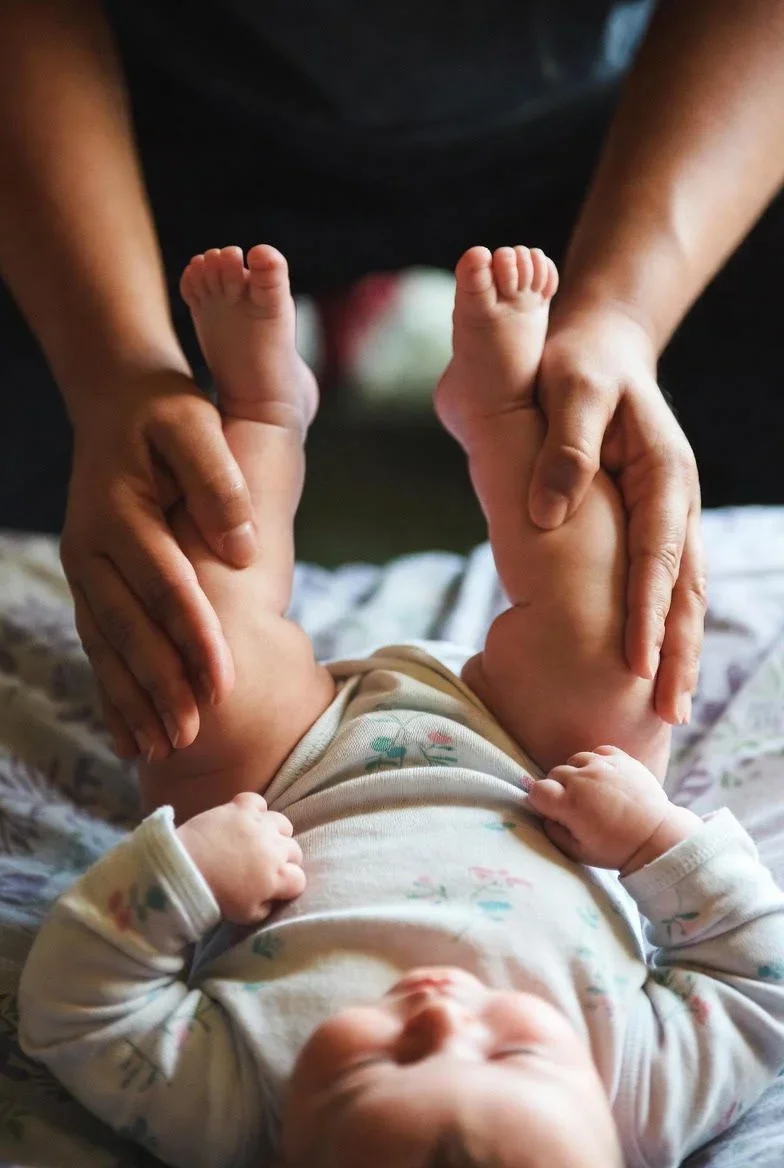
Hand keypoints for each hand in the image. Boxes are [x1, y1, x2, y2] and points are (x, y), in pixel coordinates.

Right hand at [62, 368, 258, 761]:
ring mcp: (84, 570)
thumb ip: (218, 480)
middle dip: (160, 685)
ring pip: (107, 646)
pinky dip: (112, 690)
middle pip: (129, 628)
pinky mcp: (89, 584)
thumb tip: (242, 547)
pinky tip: (128, 733)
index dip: (194, 637)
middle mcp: (92, 548)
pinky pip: (97, 646)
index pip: (165, 586)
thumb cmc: (167, 412)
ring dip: (132, 700)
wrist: (116, 400)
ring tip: (160, 749)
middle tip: (192, 736)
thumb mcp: (194, 424)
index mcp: (121, 513)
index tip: (225, 685)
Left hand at [177, 792, 304, 923]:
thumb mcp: (247, 916)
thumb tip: (273, 897)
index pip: (299, 880)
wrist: (184, 870)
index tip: (275, 888)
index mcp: (278, 877)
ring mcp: (260, 825)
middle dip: (283, 860)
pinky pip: (258, 802)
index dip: (288, 885)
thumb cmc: (216, 896)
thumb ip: (268, 907)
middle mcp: (275, 848)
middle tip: (263, 867)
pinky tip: (247, 820)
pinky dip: (255, 810)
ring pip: (283, 824)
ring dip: (275, 834)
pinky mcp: (242, 808)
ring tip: (259, 841)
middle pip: (294, 850)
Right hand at [527, 745, 698, 872]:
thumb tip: (545, 815)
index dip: (541, 801)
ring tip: (591, 791)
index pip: (537, 790)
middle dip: (560, 789)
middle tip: (576, 806)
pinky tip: (604, 778)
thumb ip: (553, 832)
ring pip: (575, 760)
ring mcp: (603, 765)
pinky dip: (597, 763)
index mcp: (570, 804)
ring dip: (577, 774)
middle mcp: (583, 779)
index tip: (553, 810)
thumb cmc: (616, 848)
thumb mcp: (577, 852)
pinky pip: (598, 752)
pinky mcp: (621, 758)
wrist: (657, 836)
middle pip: (555, 774)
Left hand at [530, 306, 705, 725]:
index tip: (636, 667)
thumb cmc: (579, 365)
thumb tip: (547, 514)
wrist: (602, 347)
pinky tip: (659, 666)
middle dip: (678, 654)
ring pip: (684, 594)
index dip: (648, 614)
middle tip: (668, 717)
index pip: (657, 557)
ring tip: (672, 710)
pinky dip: (668, 628)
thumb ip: (567, 447)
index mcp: (664, 473)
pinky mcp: (656, 522)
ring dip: (681, 652)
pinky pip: (668, 584)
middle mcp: (679, 501)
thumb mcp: (571, 390)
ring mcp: (673, 515)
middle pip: (683, 589)